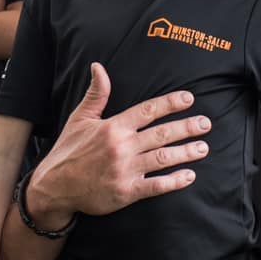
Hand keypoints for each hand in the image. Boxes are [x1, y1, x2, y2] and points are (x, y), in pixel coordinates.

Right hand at [24, 63, 210, 224]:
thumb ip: (96, 94)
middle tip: (206, 124)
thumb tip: (98, 67)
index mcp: (113, 127)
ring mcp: (125, 170)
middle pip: (161, 134)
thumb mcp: (79, 119)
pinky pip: (156, 186)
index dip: (170, 103)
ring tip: (203, 148)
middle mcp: (121, 147)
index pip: (147, 111)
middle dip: (187, 127)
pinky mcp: (126, 192)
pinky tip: (189, 176)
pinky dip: (174, 181)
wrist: (54, 187)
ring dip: (186, 152)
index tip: (189, 98)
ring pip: (163, 158)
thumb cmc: (68, 151)